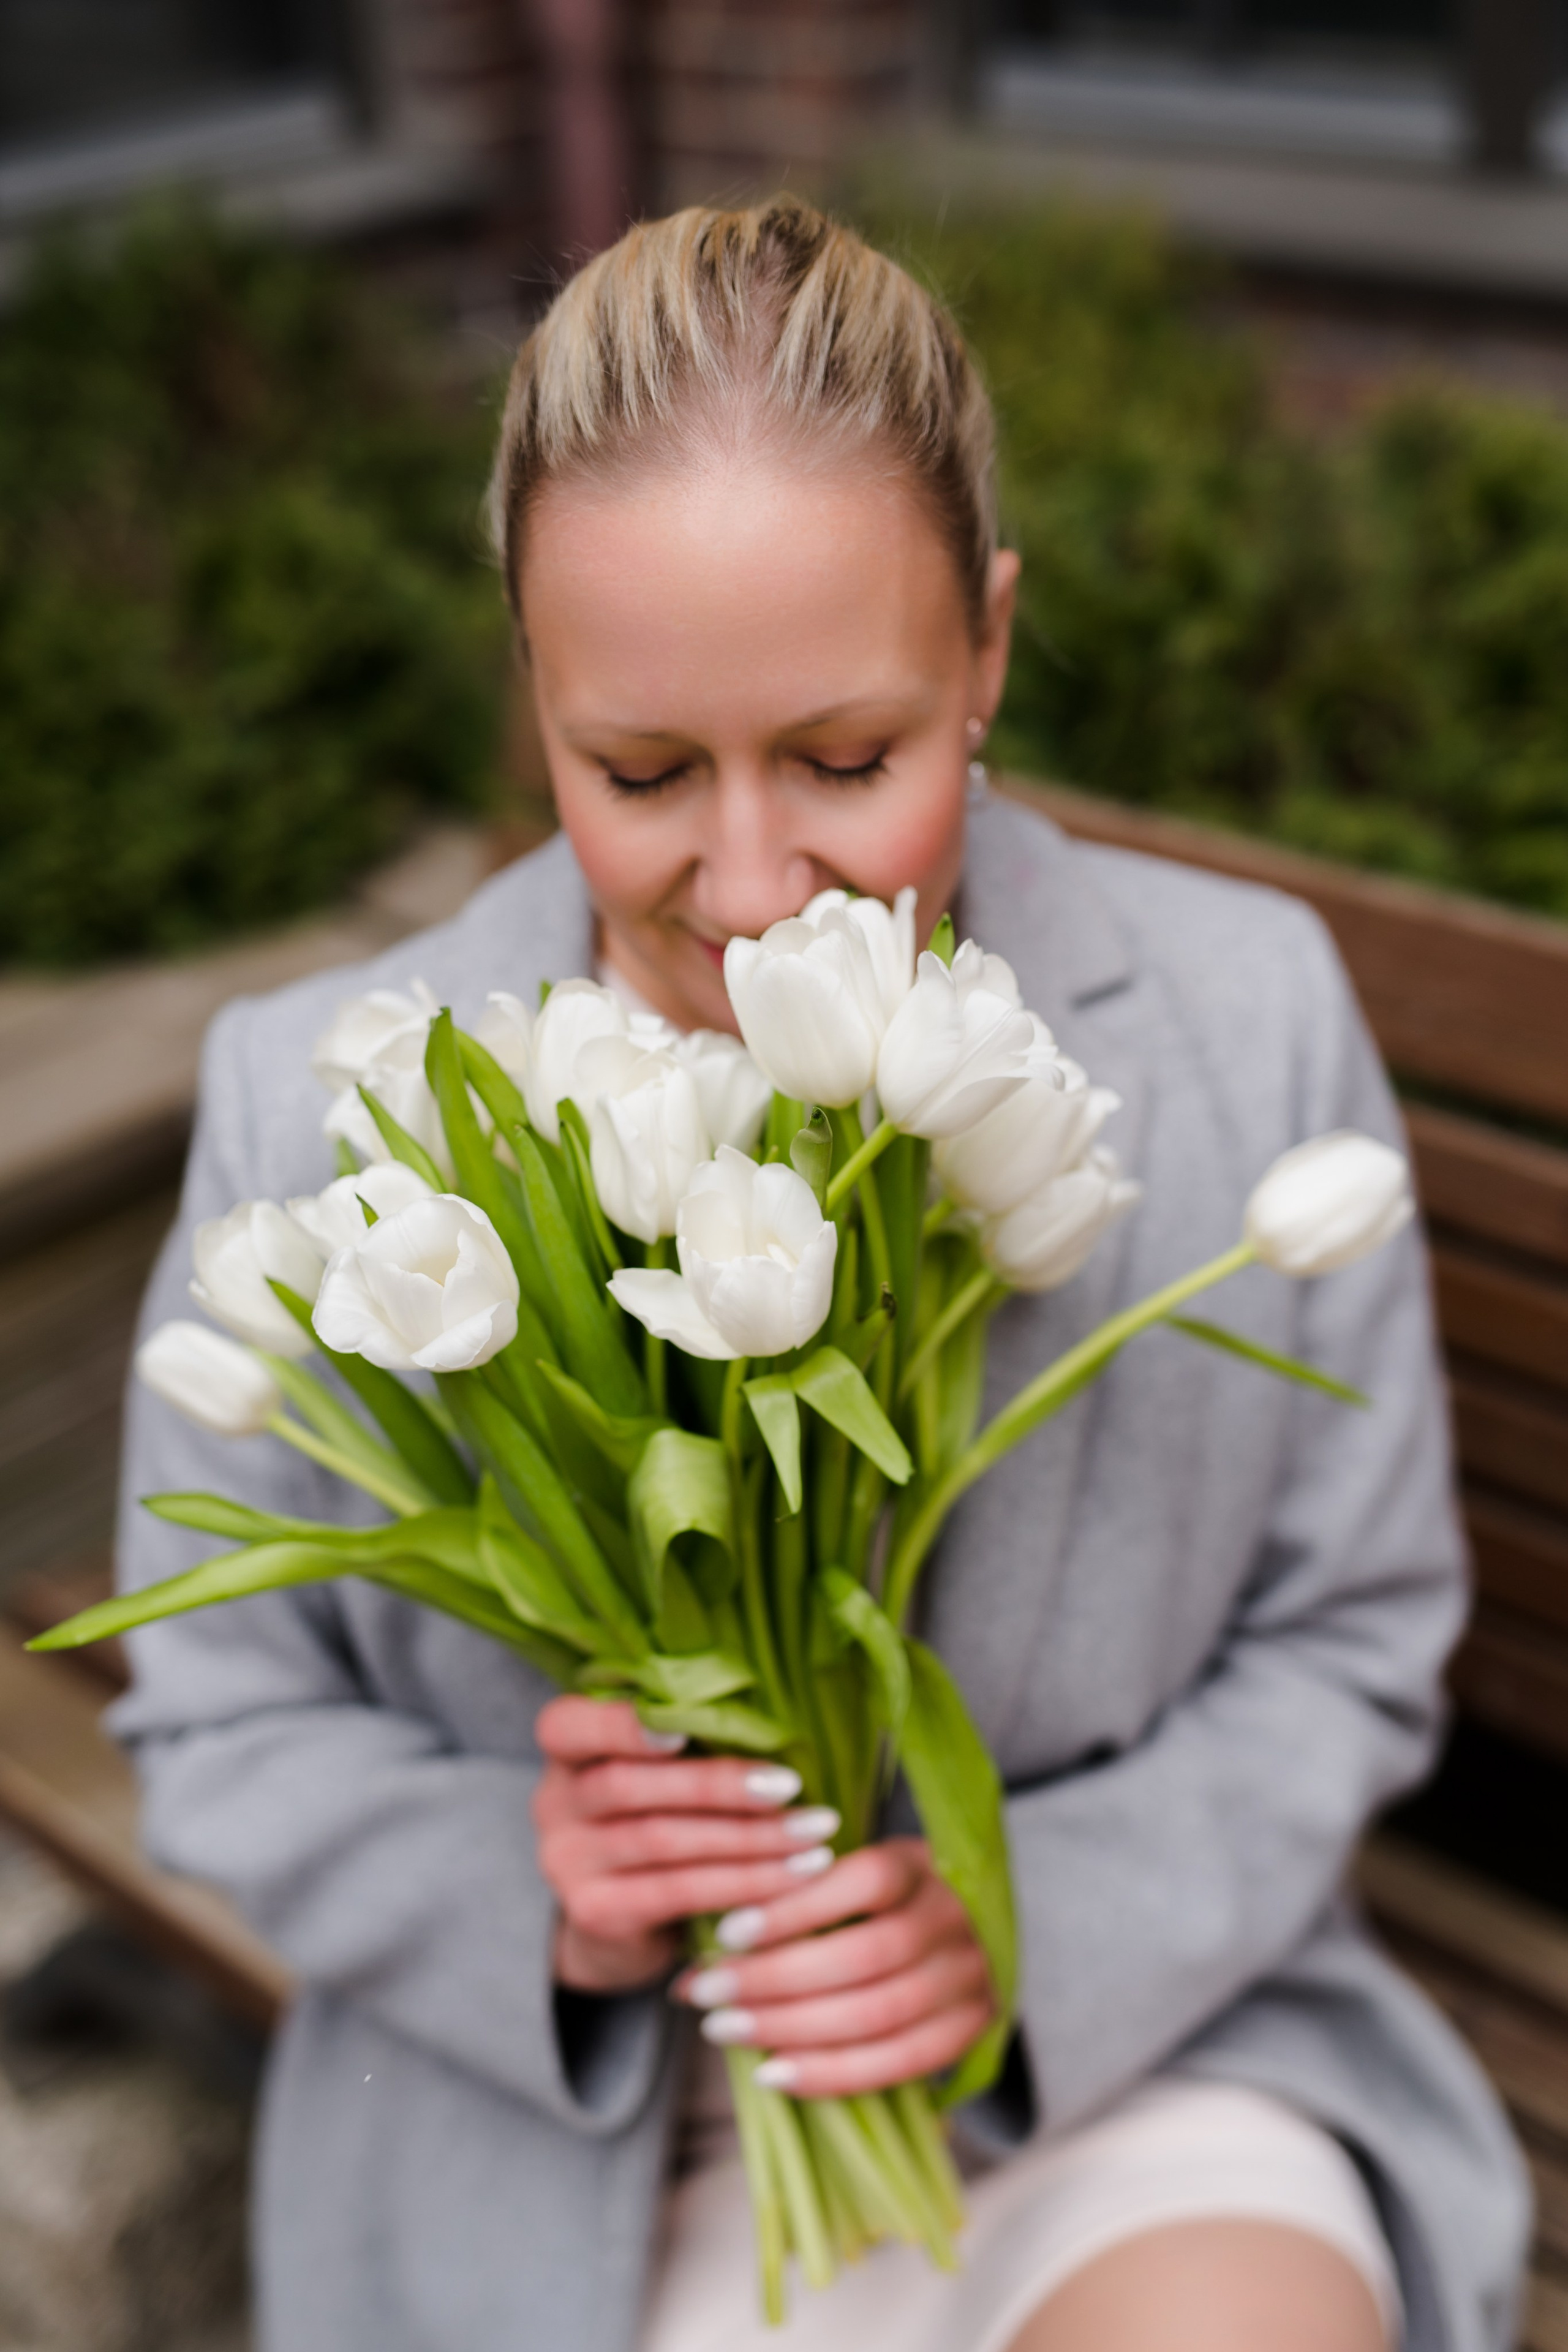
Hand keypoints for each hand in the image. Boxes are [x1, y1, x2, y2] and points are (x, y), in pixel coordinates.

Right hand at [533, 1696, 842, 1994]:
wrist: (621, 1918)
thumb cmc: (660, 1813)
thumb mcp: (658, 1770)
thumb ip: (690, 1738)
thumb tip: (773, 1715)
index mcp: (566, 1749)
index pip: (569, 1725)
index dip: (622, 1724)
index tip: (685, 1726)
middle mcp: (554, 1803)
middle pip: (628, 1784)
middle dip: (717, 1784)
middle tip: (789, 1784)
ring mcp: (567, 1863)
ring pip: (661, 1841)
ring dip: (748, 1838)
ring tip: (811, 1832)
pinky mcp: (595, 1913)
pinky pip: (678, 1893)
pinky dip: (743, 1884)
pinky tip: (792, 1877)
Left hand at [672, 1836, 994, 2095]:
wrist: (965, 1930)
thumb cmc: (880, 1899)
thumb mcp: (846, 1876)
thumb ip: (789, 1902)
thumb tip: (696, 1959)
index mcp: (924, 1863)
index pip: (865, 1880)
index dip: (795, 1908)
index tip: (727, 1930)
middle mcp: (956, 1918)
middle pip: (864, 1955)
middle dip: (774, 1978)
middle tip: (706, 1991)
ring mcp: (971, 1977)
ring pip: (877, 2013)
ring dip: (790, 2028)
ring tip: (725, 2030)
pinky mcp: (972, 2028)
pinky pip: (898, 2063)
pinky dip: (831, 2073)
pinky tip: (773, 2074)